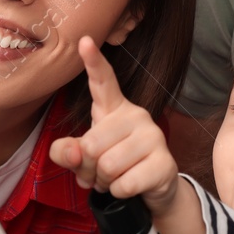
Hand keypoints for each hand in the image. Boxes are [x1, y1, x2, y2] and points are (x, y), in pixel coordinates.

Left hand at [49, 36, 179, 212]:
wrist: (152, 189)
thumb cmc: (114, 166)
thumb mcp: (84, 159)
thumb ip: (68, 152)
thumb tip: (74, 151)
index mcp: (113, 109)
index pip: (102, 81)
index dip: (93, 62)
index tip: (84, 40)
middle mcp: (136, 116)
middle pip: (92, 145)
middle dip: (90, 168)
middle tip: (100, 172)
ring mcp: (153, 137)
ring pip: (108, 166)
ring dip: (105, 182)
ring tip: (115, 179)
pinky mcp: (164, 162)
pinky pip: (125, 183)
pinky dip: (119, 192)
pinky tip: (129, 187)